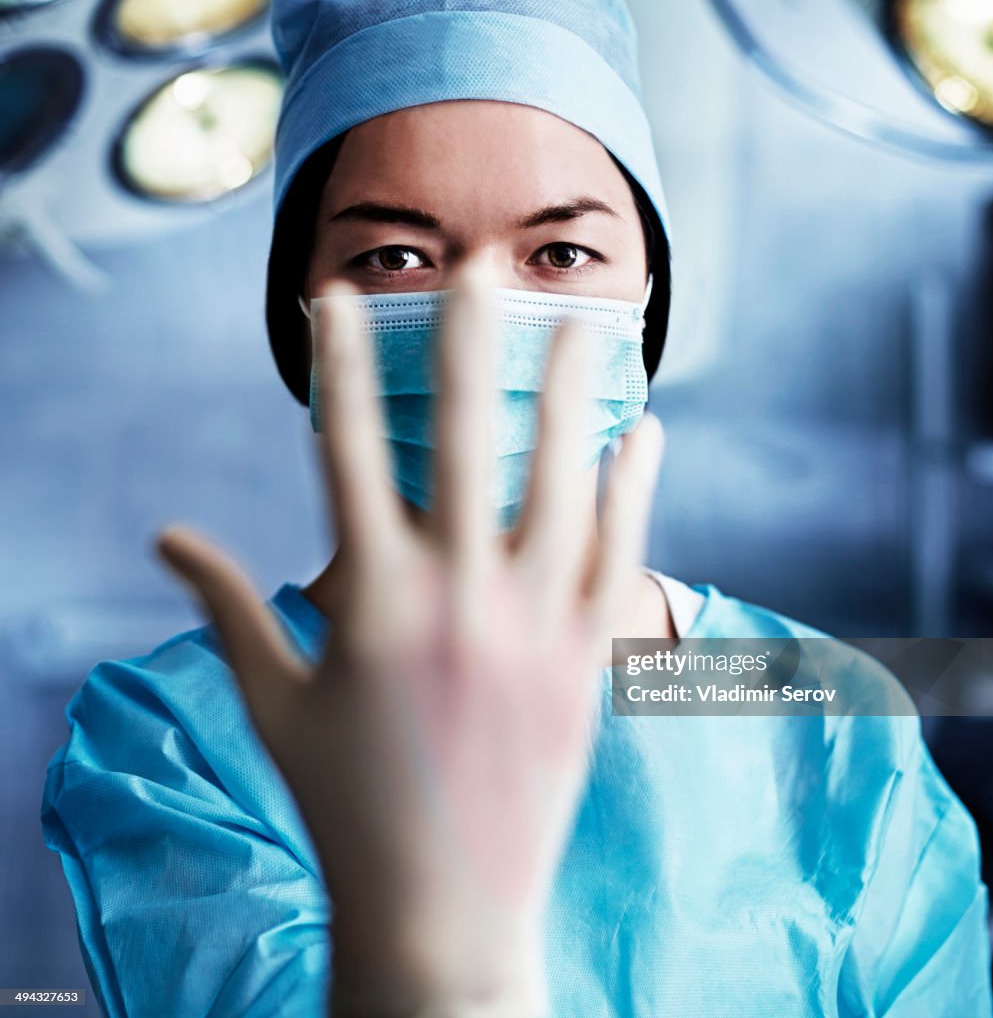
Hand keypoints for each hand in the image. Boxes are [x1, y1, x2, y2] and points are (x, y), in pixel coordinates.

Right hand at [155, 264, 664, 1014]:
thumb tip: (166, 537)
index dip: (336, 364)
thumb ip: (226, 605)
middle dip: (465, 346)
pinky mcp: (586, 657)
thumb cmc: (344, 799)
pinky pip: (617, 551)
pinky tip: (643, 430)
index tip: (336, 296)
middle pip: (458, 442)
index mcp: (368, 601)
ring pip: (559, 482)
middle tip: (482, 268)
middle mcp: (453, 598)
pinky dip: (633, 484)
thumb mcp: (273, 701)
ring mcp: (531, 625)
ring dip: (568, 396)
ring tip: (581, 325)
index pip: (342, 451)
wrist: (441, 906)